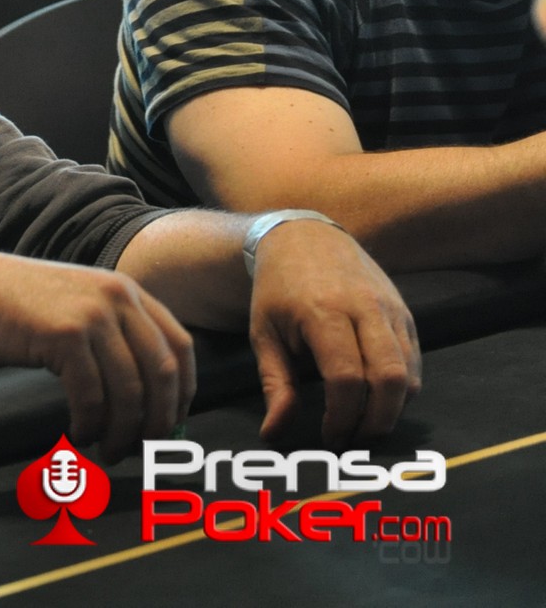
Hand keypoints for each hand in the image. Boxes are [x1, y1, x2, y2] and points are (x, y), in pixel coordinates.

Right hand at [0, 253, 195, 461]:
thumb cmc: (20, 306)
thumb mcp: (78, 304)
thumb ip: (113, 334)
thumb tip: (148, 397)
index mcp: (127, 291)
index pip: (181, 346)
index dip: (184, 392)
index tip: (174, 422)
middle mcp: (118, 298)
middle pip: (163, 373)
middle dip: (158, 420)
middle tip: (144, 450)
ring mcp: (91, 315)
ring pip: (129, 391)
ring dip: (122, 432)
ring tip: (107, 450)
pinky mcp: (63, 335)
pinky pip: (91, 396)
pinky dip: (89, 424)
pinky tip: (80, 434)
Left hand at [247, 220, 420, 447]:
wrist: (306, 238)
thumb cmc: (278, 291)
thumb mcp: (265, 335)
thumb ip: (275, 386)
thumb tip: (273, 434)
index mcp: (323, 312)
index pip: (346, 378)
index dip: (342, 416)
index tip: (329, 437)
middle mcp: (365, 309)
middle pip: (388, 380)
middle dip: (375, 422)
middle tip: (353, 441)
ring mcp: (391, 310)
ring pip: (408, 374)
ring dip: (392, 410)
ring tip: (364, 426)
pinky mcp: (406, 314)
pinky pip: (415, 362)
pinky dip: (402, 390)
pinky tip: (377, 401)